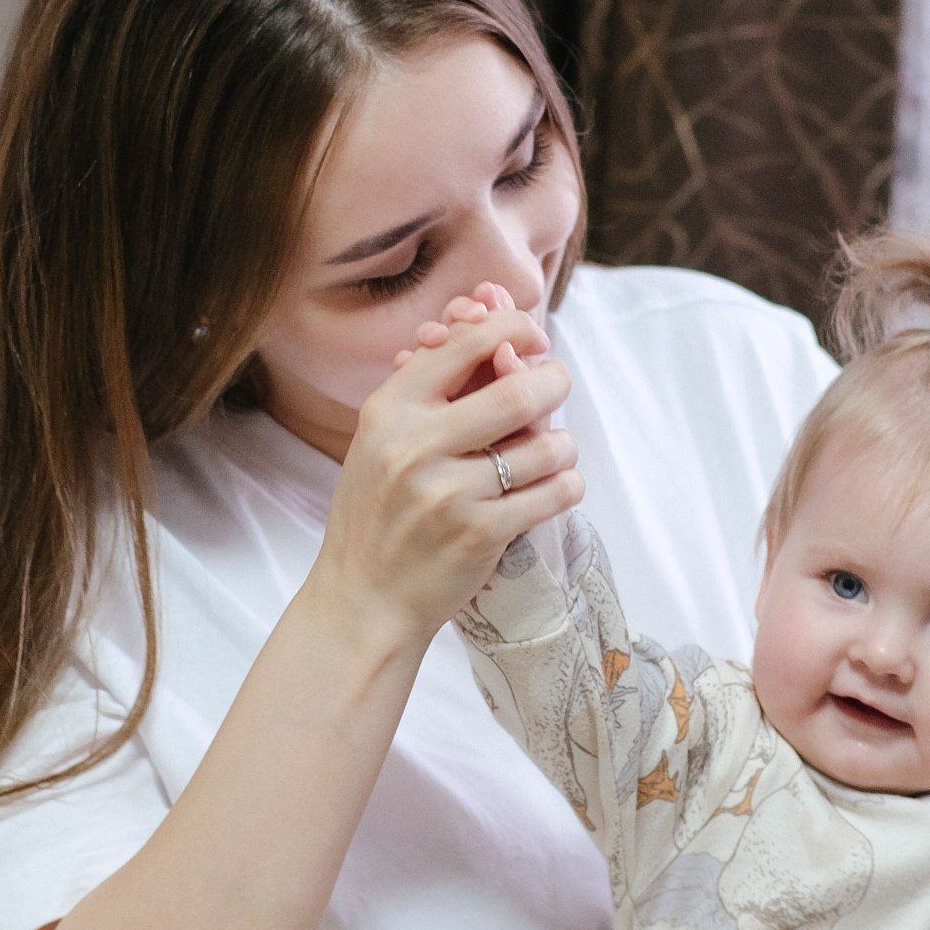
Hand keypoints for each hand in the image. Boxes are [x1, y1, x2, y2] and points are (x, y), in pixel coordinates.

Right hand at [313, 299, 581, 652]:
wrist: (361, 600)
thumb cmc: (378, 515)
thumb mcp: (382, 442)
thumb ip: (431, 395)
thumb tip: (499, 343)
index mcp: (388, 410)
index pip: (464, 344)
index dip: (512, 329)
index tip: (531, 339)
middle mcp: (414, 445)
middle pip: (517, 390)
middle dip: (553, 381)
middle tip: (557, 384)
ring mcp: (448, 492)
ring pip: (546, 445)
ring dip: (563, 444)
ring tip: (552, 453)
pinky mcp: (479, 533)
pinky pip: (554, 493)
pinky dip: (567, 485)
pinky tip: (555, 487)